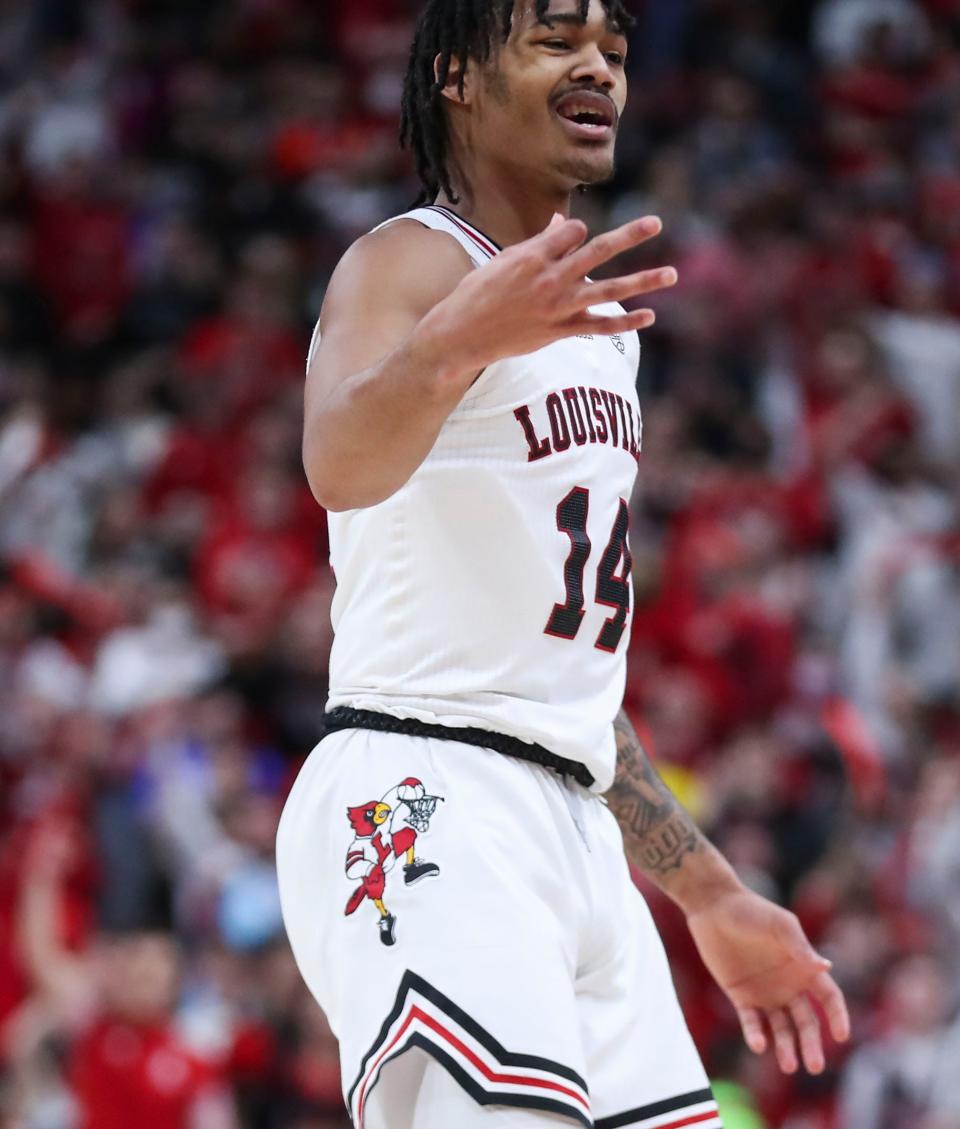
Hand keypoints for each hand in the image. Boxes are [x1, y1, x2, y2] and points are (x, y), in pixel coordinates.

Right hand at [419, 214, 676, 379]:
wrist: (462, 334)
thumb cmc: (479, 293)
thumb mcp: (505, 260)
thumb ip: (540, 244)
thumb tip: (562, 223)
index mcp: (533, 256)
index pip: (573, 231)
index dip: (575, 232)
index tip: (567, 240)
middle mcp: (550, 279)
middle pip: (597, 251)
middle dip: (629, 236)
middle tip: (656, 222)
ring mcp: (558, 307)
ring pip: (609, 291)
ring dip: (643, 282)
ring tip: (672, 274)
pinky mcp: (560, 331)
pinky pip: (600, 327)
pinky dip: (625, 323)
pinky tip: (650, 316)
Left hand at [686, 886, 849, 1074]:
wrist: (714, 907)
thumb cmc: (751, 910)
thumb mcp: (779, 924)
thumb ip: (800, 946)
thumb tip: (826, 967)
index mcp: (803, 968)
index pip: (828, 998)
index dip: (837, 1017)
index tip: (841, 1036)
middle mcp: (788, 985)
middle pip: (806, 1022)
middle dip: (811, 1044)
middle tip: (814, 1066)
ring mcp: (765, 993)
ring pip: (781, 1029)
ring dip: (786, 1048)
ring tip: (788, 1066)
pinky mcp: (741, 997)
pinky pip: (752, 1022)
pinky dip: (756, 1035)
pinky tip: (758, 1044)